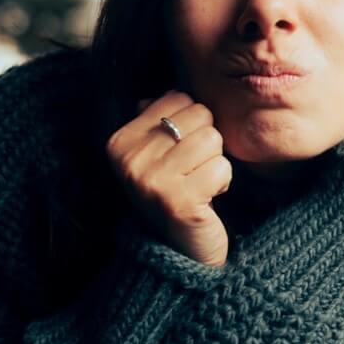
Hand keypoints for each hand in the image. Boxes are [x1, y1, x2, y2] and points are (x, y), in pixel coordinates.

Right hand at [106, 92, 232, 265]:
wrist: (180, 252)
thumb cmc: (175, 194)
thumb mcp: (156, 154)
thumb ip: (156, 119)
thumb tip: (166, 90)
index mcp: (119, 142)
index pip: (178, 98)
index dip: (192, 124)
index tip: (179, 155)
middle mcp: (129, 160)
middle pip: (199, 115)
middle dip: (207, 142)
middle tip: (192, 173)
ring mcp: (151, 181)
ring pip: (213, 138)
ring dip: (216, 162)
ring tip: (200, 185)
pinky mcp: (178, 201)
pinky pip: (222, 166)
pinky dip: (223, 182)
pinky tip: (207, 199)